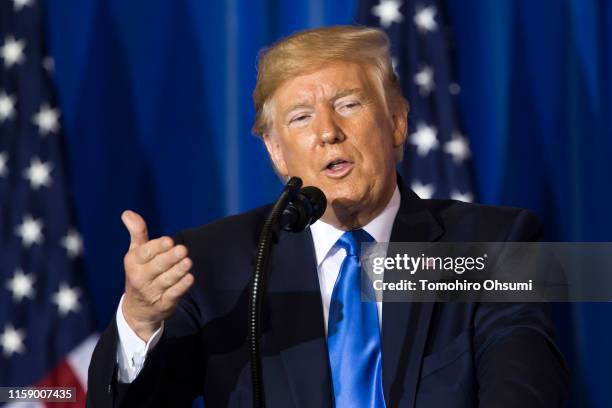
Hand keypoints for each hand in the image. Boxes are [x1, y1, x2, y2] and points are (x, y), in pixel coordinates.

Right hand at [120, 210, 193, 341]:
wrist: (138, 309)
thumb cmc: (140, 272)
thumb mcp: (136, 253)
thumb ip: (137, 232)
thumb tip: (127, 213)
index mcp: (133, 262)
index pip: (145, 253)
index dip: (157, 247)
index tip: (168, 241)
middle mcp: (140, 278)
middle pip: (157, 266)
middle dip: (170, 258)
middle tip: (182, 250)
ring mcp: (151, 292)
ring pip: (166, 280)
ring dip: (178, 271)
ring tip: (188, 262)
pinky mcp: (163, 304)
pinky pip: (172, 295)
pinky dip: (181, 287)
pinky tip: (189, 278)